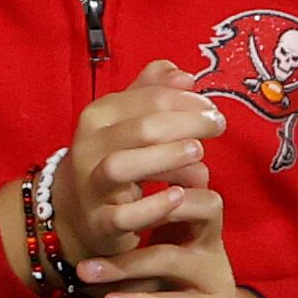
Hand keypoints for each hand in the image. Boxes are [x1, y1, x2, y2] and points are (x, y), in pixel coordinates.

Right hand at [55, 63, 222, 275]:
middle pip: (140, 129)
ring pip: (120, 167)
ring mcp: (91, 186)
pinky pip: (123, 216)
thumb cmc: (116, 155)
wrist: (80, 210)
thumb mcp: (128, 119)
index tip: (212, 109)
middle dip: (187, 123)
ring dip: (164, 158)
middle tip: (217, 126)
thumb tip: (182, 75)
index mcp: (99, 116)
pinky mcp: (100, 222)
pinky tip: (179, 195)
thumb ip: (153, 91)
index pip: (149, 97)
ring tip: (198, 152)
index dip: (188, 100)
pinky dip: (153, 207)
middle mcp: (89, 148)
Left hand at [65, 65, 286, 297]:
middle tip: (114, 202)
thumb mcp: (157, 254)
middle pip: (204, 205)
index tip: (113, 165)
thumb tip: (82, 196)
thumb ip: (131, 230)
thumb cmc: (178, 292)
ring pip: (174, 258)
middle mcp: (209, 245)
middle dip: (160, 201)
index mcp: (197, 224)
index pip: (194, 180)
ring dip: (126, 263)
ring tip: (85, 271)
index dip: (164, 167)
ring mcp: (214, 280)